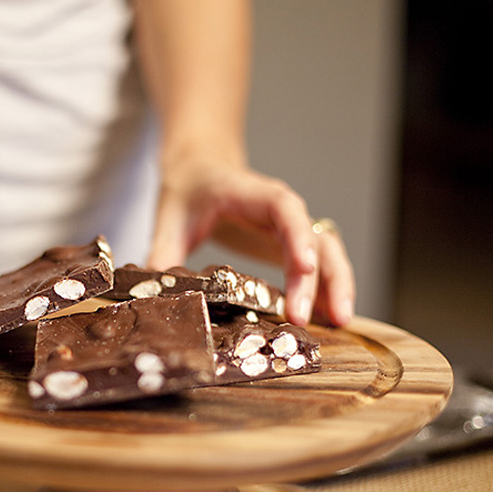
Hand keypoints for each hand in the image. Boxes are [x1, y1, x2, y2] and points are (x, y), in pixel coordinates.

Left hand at [146, 154, 354, 326]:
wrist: (200, 167)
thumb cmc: (188, 188)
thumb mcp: (169, 217)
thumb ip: (163, 253)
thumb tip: (153, 292)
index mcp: (250, 193)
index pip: (284, 208)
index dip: (298, 236)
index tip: (304, 267)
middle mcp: (280, 209)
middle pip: (314, 237)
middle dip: (319, 277)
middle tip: (306, 318)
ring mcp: (290, 227)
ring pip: (327, 251)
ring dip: (336, 285)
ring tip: (339, 323)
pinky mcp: (291, 244)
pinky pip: (319, 263)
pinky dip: (326, 289)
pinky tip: (329, 318)